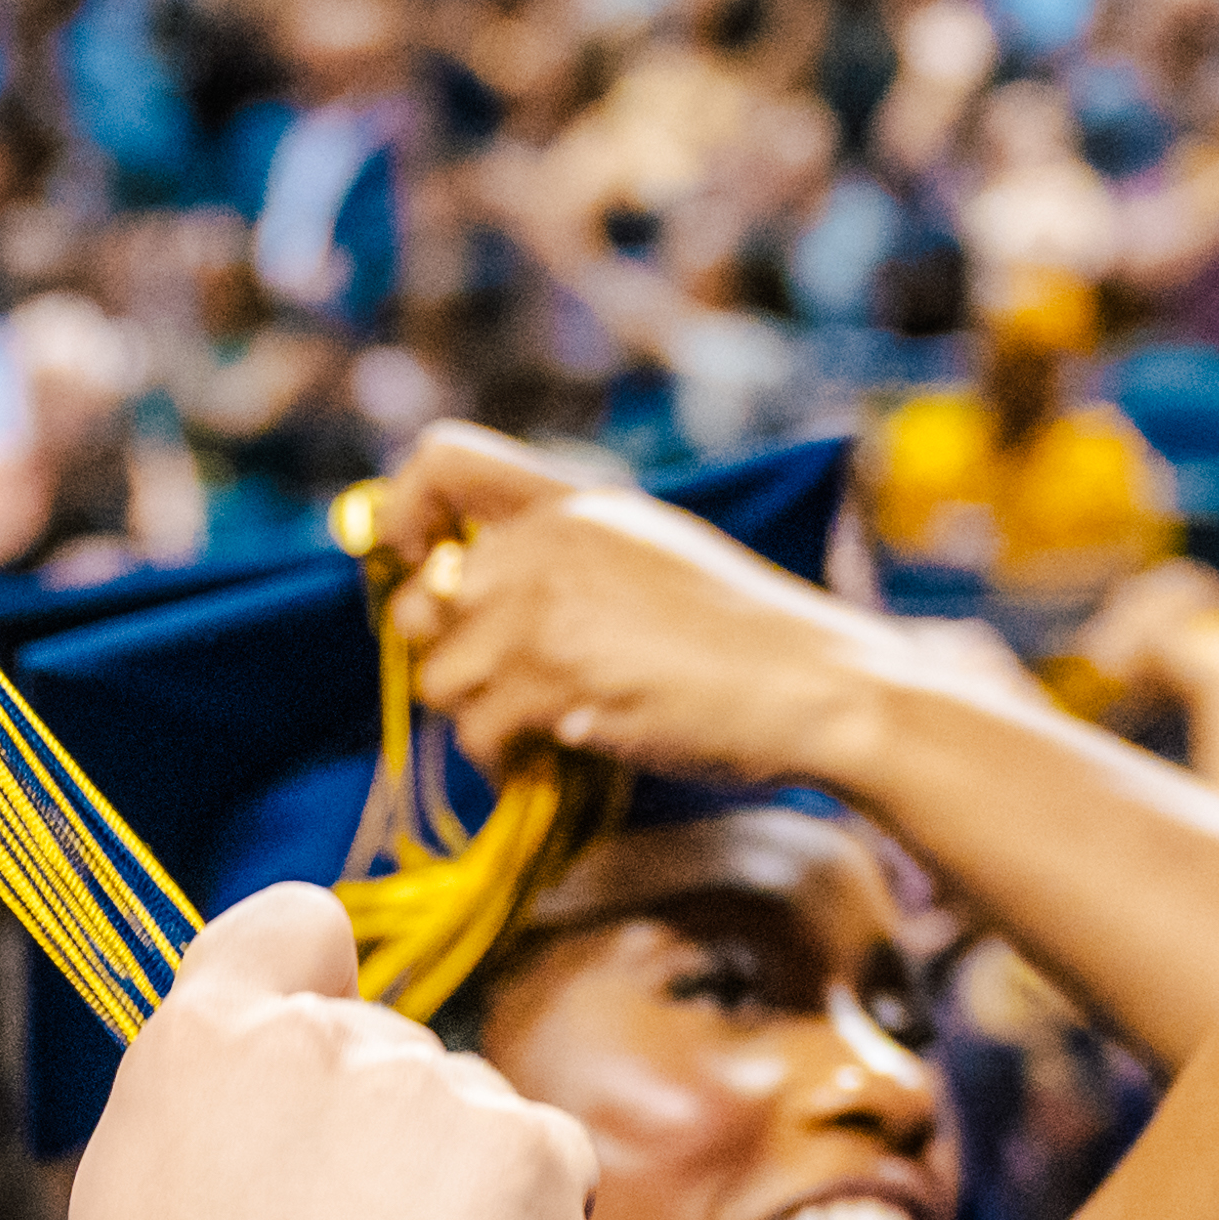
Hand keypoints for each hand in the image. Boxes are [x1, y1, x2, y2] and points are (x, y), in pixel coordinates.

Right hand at [64, 886, 592, 1219]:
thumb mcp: (133, 1199)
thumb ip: (201, 1099)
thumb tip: (257, 1064)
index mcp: (208, 1036)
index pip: (295, 927)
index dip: (316, 980)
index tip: (322, 1043)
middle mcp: (325, 1037)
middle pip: (388, 1047)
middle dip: (380, 1130)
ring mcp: (437, 1088)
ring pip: (467, 1112)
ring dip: (451, 1185)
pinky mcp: (534, 1149)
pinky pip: (549, 1163)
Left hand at [378, 421, 918, 791]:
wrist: (817, 685)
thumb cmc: (746, 637)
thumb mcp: (648, 556)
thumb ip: (563, 559)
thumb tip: (463, 595)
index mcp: (575, 502)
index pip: (439, 458)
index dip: (401, 513)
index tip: (415, 564)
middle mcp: (548, 542)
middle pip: (422, 600)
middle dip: (450, 656)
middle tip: (505, 687)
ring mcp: (545, 609)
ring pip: (438, 677)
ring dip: (480, 718)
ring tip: (543, 730)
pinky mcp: (552, 680)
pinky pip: (476, 733)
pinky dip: (507, 761)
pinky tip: (556, 760)